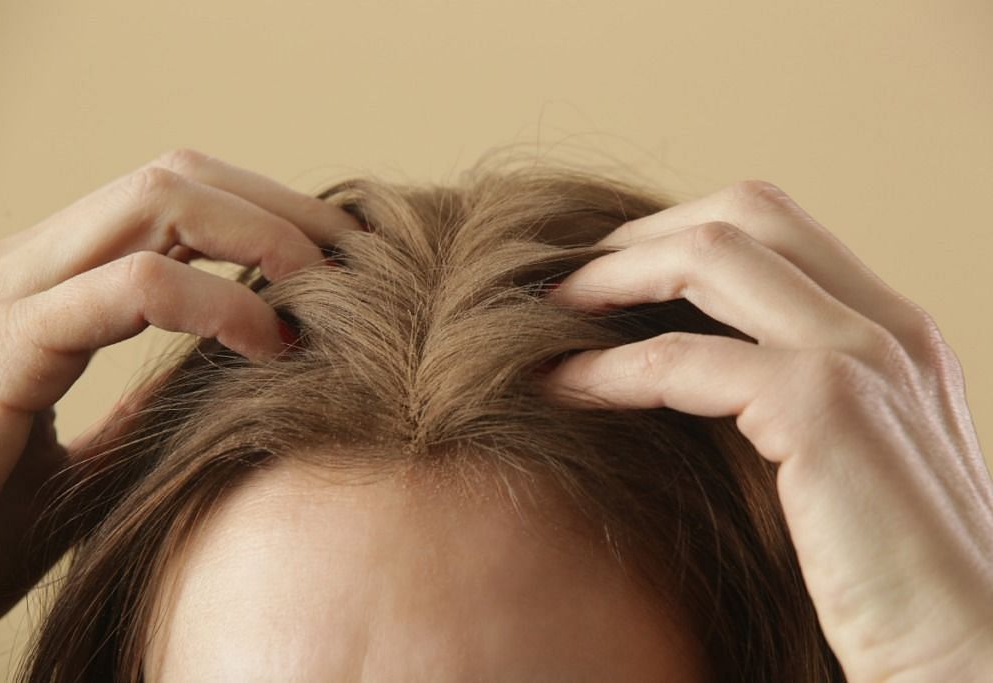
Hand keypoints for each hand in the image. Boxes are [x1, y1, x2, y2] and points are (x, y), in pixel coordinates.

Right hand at [0, 149, 360, 635]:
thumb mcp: (79, 459)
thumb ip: (139, 407)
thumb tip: (226, 373)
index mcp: (35, 288)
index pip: (164, 200)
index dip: (262, 213)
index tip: (339, 261)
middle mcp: (17, 270)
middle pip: (173, 178)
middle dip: (282, 209)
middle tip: (360, 260)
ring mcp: (4, 299)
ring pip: (155, 201)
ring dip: (266, 235)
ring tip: (330, 291)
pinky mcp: (2, 351)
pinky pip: (132, 287)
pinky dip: (221, 302)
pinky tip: (272, 345)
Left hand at [543, 180, 992, 680]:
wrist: (968, 659)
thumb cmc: (891, 580)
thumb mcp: (844, 464)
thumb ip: (788, 401)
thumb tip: (685, 371)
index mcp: (894, 331)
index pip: (777, 229)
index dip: (677, 237)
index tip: (607, 277)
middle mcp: (889, 324)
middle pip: (745, 214)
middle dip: (640, 237)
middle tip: (565, 281)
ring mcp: (865, 356)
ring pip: (712, 256)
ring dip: (612, 278)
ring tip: (542, 312)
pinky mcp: (827, 410)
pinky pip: (684, 359)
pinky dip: (610, 365)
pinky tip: (563, 386)